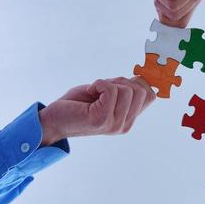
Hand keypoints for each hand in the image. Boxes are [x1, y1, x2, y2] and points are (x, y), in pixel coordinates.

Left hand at [39, 77, 154, 144]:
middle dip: (120, 82)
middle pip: (141, 90)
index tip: (118, 82)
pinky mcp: (102, 119)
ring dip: (106, 84)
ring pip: (126, 89)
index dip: (138, 82)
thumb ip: (124, 89)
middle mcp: (124, 125)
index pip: (151, 96)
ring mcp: (115, 124)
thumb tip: (142, 78)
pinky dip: (98, 85)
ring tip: (94, 93)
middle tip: (101, 90)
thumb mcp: (106, 93)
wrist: (53, 120)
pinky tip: (89, 94)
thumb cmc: (77, 105)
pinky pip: (111, 90)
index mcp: (128, 119)